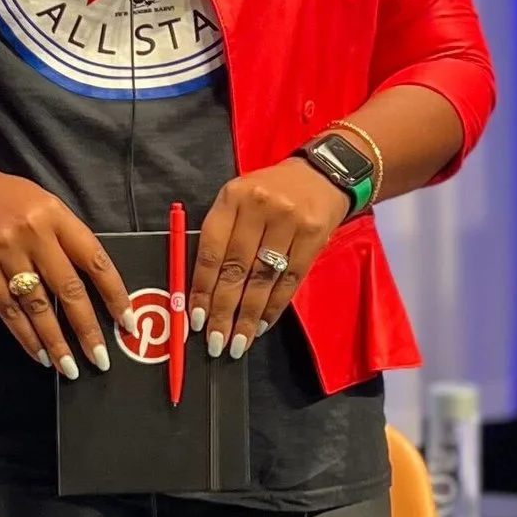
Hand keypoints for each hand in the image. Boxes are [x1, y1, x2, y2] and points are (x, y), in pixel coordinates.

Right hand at [0, 163, 128, 379]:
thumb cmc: (4, 197)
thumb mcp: (43, 204)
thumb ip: (66, 237)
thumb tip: (93, 283)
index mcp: (56, 215)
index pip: (94, 260)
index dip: (114, 294)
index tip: (126, 322)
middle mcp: (33, 234)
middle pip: (68, 289)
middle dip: (87, 329)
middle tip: (100, 359)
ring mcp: (5, 253)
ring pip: (38, 306)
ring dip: (56, 341)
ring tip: (70, 367)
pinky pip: (8, 310)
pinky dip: (26, 336)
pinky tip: (40, 354)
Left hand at [190, 157, 352, 355]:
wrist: (321, 174)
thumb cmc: (270, 191)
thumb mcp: (238, 199)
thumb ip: (220, 236)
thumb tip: (202, 290)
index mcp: (232, 198)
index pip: (211, 250)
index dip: (202, 288)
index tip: (195, 318)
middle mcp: (259, 208)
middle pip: (236, 269)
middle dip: (223, 311)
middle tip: (216, 342)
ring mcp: (289, 222)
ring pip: (263, 279)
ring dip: (248, 316)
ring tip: (238, 343)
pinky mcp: (313, 237)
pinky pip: (289, 280)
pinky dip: (274, 307)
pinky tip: (261, 324)